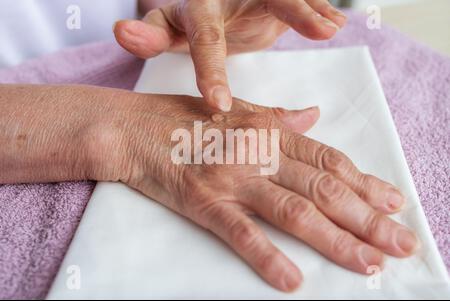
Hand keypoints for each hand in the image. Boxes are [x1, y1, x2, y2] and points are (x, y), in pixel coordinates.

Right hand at [93, 93, 417, 291]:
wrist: (134, 128)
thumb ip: (278, 117)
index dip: (365, 183)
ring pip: (295, 212)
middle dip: (367, 219)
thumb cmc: (185, 118)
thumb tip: (312, 116)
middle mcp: (260, 155)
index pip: (329, 160)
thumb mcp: (238, 109)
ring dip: (336, 241)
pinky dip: (268, 257)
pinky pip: (242, 233)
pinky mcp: (205, 203)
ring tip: (369, 264)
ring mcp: (233, 180)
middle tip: (400, 244)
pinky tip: (293, 281)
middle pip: (324, 189)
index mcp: (270, 132)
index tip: (393, 203)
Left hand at [114, 0, 346, 110]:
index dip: (212, 70)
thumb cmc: (188, 19)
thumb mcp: (168, 27)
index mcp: (200, 7)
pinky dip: (319, 10)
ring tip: (331, 26)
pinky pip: (300, 0)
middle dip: (295, 10)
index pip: (206, 40)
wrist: (214, 1)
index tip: (219, 105)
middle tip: (320, 29)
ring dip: (312, 8)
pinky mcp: (276, 0)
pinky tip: (337, 24)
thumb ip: (151, 34)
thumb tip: (121, 32)